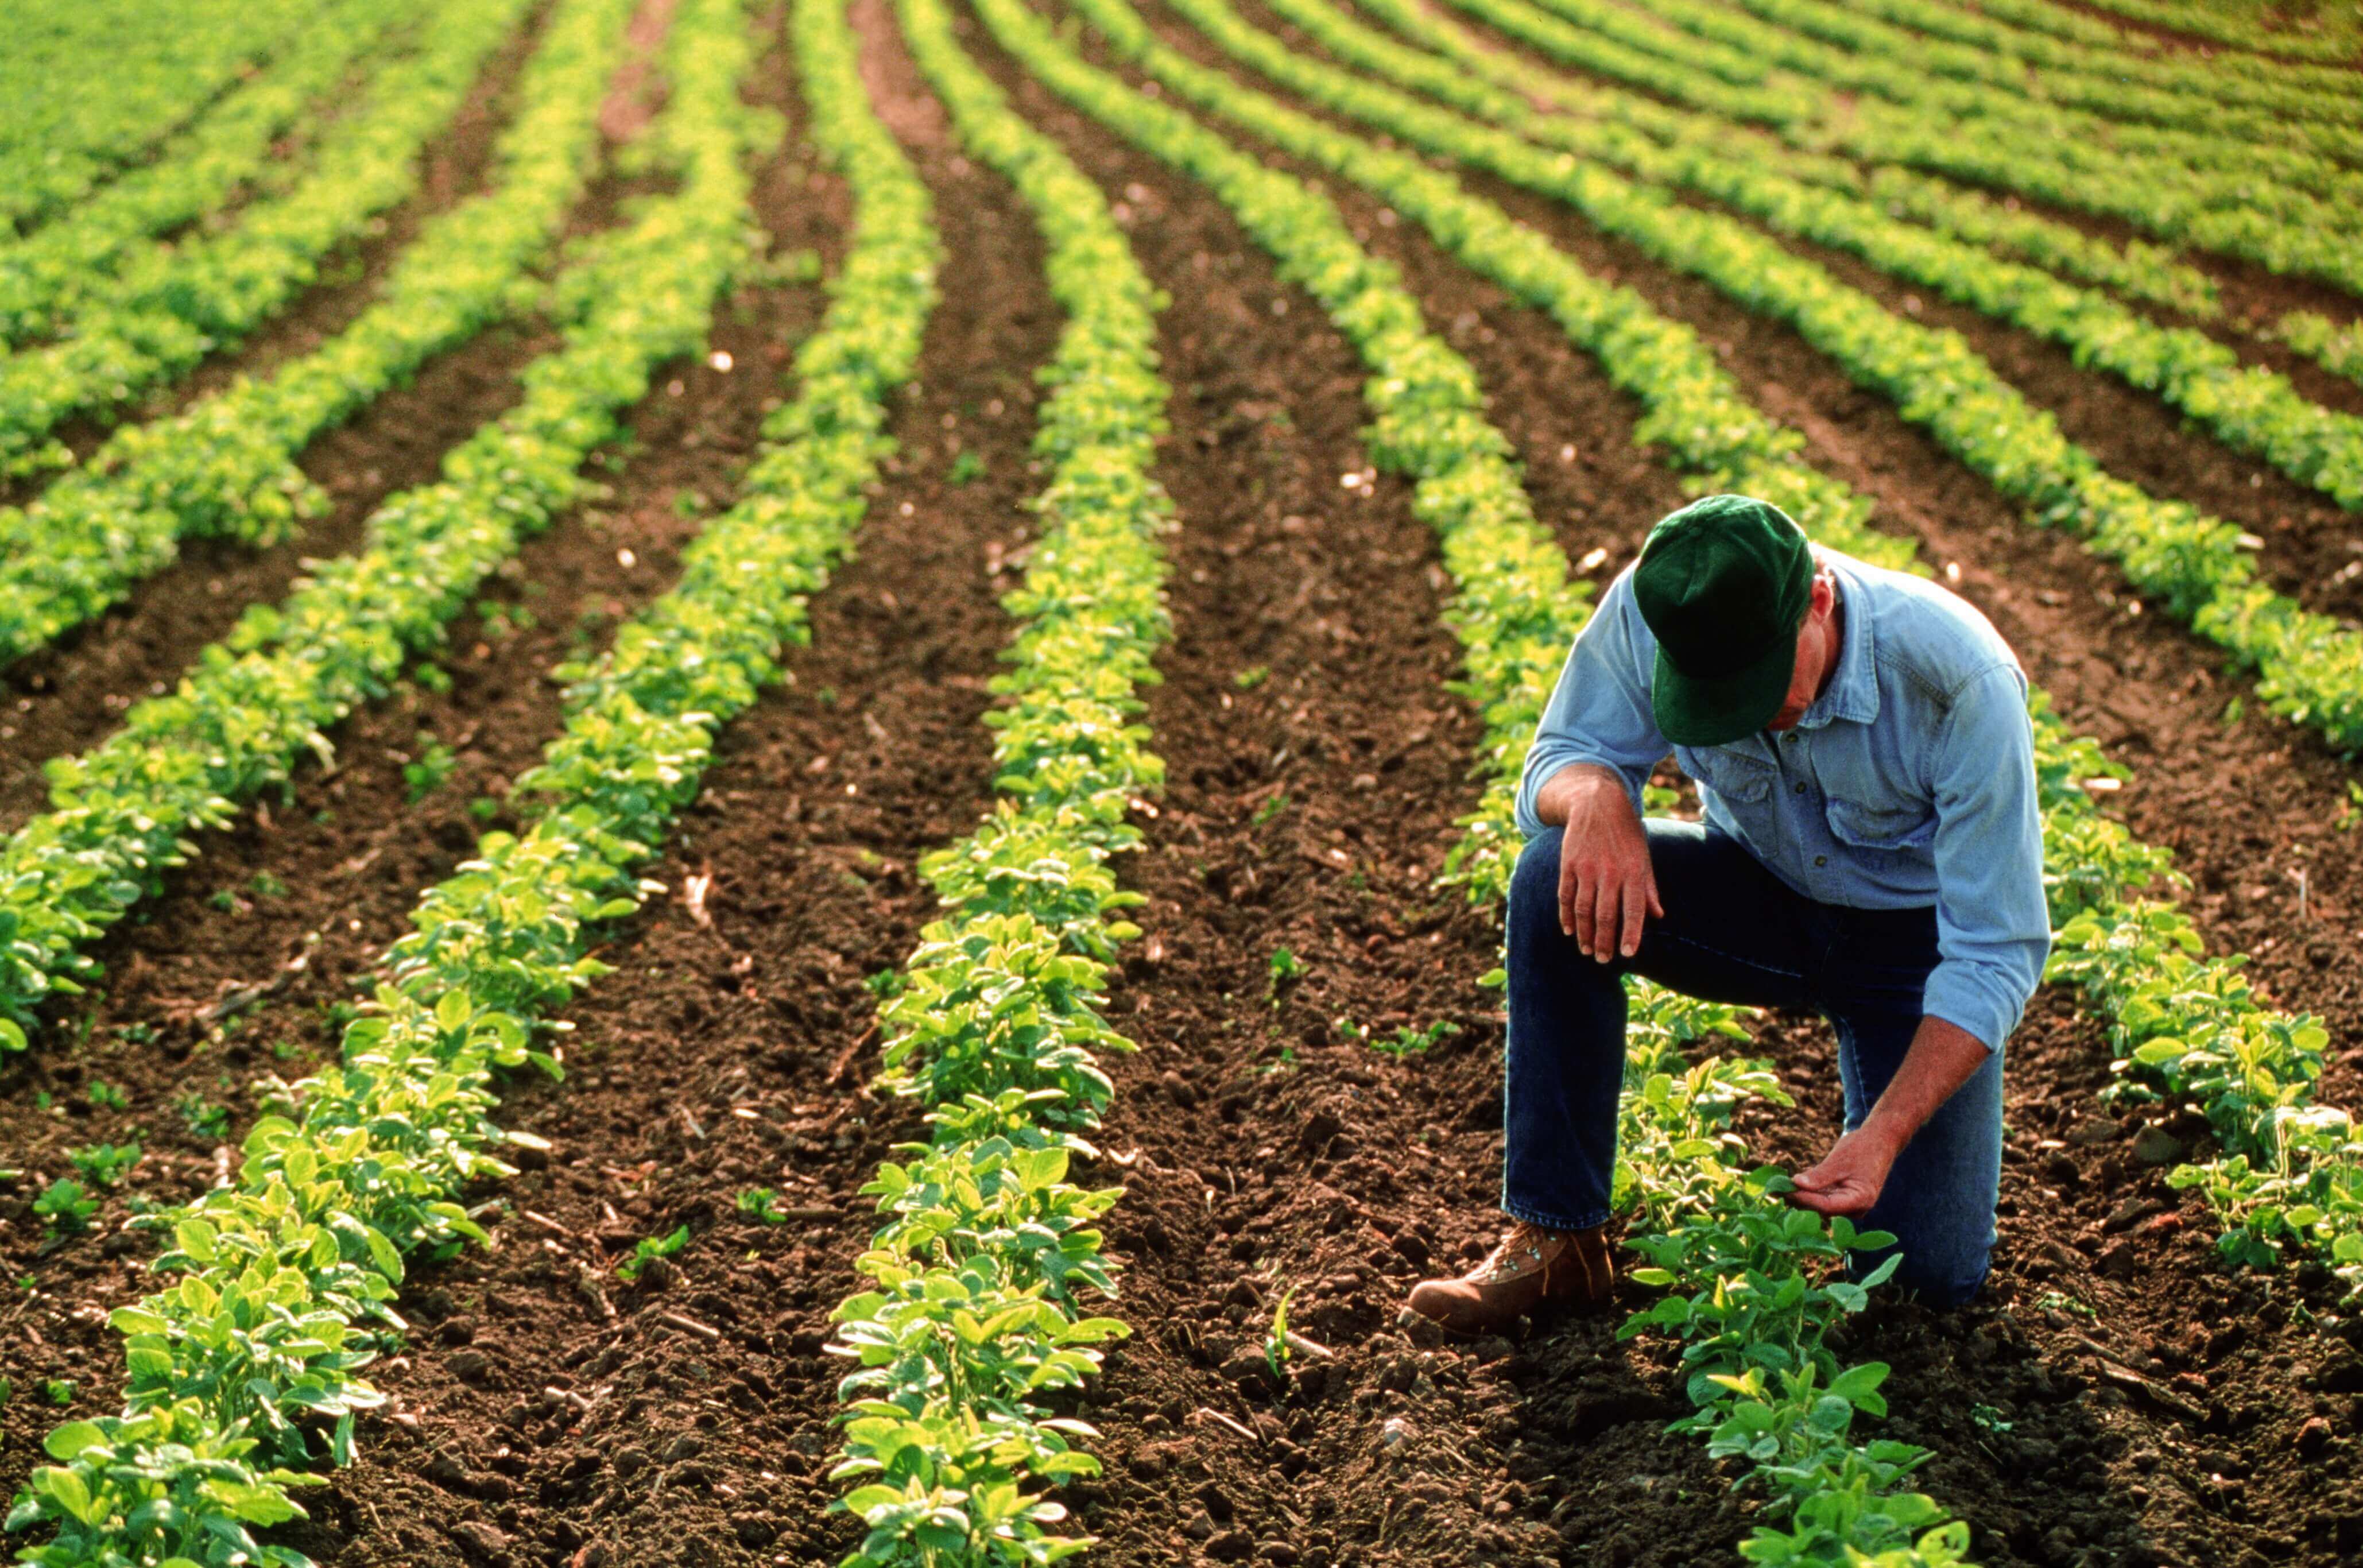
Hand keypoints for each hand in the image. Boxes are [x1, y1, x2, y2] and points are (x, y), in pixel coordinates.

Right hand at [1551, 769, 1661, 962]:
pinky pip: (1565, 896)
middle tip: (1602, 960)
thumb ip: (1649, 888)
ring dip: (1584, 933)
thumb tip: (1658, 915)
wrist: (1597, 803)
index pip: (1633, 911)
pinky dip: (1566, 915)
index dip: (1630, 935)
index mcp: (1633, 872)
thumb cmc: (1626, 834)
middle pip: (1605, 915)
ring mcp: (1587, 868)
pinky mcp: (1568, 864)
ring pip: (1584, 909)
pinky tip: (1569, 930)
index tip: (1628, 955)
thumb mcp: (1644, 857)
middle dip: (1604, 941)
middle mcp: (1610, 872)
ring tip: (1586, 950)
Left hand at [1789, 1127, 1900, 1217]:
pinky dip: (1809, 1192)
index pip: (1826, 1206)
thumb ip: (1819, 1175)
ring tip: (1778, 1188)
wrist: (1880, 1141)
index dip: (1804, 1199)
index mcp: (1860, 1200)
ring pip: (1820, 1205)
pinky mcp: (1844, 1198)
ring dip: (1801, 1196)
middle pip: (1822, 1208)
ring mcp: (1851, 1205)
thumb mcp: (1839, 1160)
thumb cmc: (1862, 1148)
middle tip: (1775, 1190)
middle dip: (1800, 1199)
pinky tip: (1791, 1185)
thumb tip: (1796, 1184)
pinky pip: (1823, 1198)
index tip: (1784, 1190)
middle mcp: (1857, 1209)